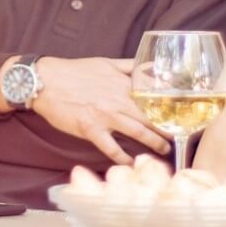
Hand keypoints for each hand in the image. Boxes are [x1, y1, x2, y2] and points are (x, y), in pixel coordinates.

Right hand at [28, 57, 169, 163]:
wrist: (44, 81)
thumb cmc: (73, 71)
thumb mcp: (105, 63)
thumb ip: (130, 66)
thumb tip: (151, 67)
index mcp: (123, 84)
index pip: (153, 97)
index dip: (169, 107)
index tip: (180, 114)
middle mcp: (118, 100)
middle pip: (150, 117)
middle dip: (167, 129)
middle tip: (180, 137)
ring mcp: (105, 116)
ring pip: (137, 132)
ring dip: (153, 143)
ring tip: (164, 151)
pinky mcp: (90, 129)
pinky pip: (111, 148)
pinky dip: (123, 157)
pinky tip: (131, 163)